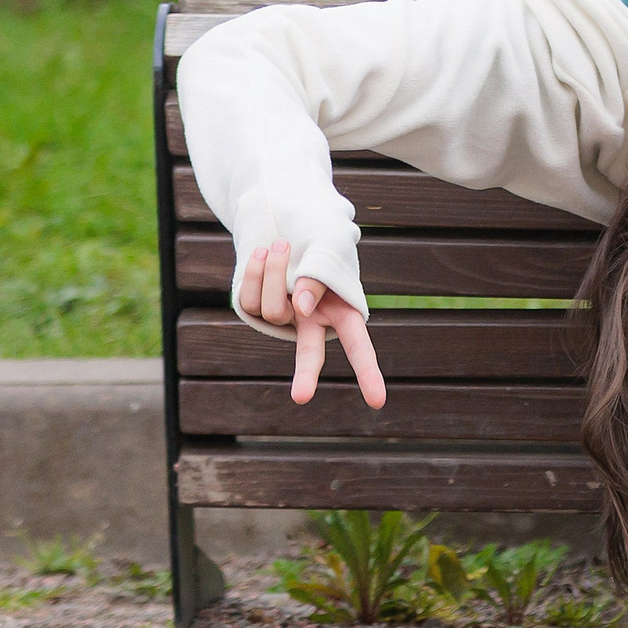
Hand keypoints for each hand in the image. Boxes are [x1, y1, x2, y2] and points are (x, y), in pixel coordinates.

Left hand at [244, 239, 386, 408]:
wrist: (285, 225)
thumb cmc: (319, 239)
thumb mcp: (329, 250)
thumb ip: (319, 279)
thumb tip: (299, 309)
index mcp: (343, 312)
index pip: (359, 345)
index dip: (368, 372)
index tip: (377, 402)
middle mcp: (313, 322)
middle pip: (310, 353)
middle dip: (305, 374)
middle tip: (301, 397)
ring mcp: (283, 318)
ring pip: (274, 309)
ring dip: (275, 271)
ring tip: (280, 244)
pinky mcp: (254, 310)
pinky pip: (249, 299)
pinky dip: (255, 271)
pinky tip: (261, 253)